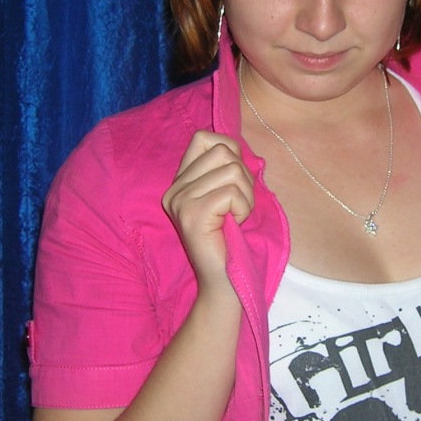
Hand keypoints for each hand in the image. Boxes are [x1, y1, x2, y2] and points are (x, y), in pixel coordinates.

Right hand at [161, 131, 254, 289]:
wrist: (223, 282)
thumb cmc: (231, 240)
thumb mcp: (227, 197)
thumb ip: (226, 170)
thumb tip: (238, 147)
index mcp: (179, 183)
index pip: (204, 138)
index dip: (230, 151)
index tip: (234, 182)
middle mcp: (174, 189)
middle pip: (223, 151)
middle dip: (244, 178)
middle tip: (236, 206)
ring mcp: (180, 200)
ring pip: (232, 170)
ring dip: (245, 195)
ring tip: (234, 217)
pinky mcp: (191, 213)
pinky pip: (232, 192)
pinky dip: (243, 209)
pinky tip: (232, 225)